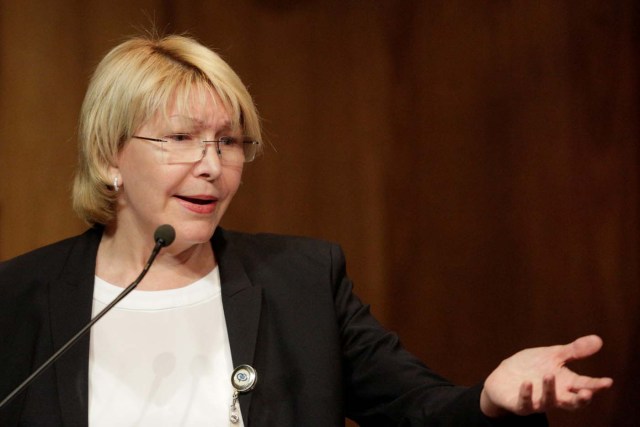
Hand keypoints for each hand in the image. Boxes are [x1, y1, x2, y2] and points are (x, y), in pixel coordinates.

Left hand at [479, 335, 612, 416]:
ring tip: (548, 375)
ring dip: (549, 390)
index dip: (596, 385)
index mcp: (564, 383)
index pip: (584, 385)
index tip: (607, 381)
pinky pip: (524, 403)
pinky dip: (526, 394)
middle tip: (587, 393)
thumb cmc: (532, 367)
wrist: (504, 377)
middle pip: (572, 402)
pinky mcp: (519, 404)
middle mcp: (554, 395)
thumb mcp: (552, 355)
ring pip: (548, 402)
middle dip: (580, 400)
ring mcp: (537, 401)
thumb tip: (598, 340)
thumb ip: (574, 351)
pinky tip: (527, 383)